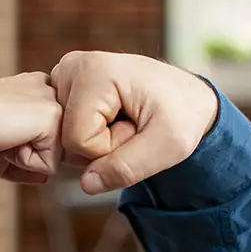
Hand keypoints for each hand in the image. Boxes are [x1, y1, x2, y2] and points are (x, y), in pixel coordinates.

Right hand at [0, 73, 62, 183]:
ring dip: (25, 157)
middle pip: (54, 148)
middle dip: (27, 153)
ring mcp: (52, 100)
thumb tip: (44, 178)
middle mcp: (48, 88)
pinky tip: (4, 139)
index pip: (46, 136)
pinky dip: (24, 162)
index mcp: (34, 87)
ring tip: (1, 136)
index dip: (21, 147)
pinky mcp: (52, 116)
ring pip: (55, 157)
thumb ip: (24, 158)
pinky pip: (49, 166)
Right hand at [50, 51, 218, 194]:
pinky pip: (63, 130)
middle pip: (65, 138)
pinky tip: (111, 118)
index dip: (109, 148)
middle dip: (100, 145)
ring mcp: (64, 75)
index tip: (136, 127)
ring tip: (124, 120)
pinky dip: (87, 133)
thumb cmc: (183, 114)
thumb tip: (87, 184)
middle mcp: (71, 67)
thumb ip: (127, 168)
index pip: (78, 140)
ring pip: (62, 136)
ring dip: (95, 140)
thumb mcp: (168, 146)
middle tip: (131, 124)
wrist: (188, 97)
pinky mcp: (64, 86)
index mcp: (93, 71)